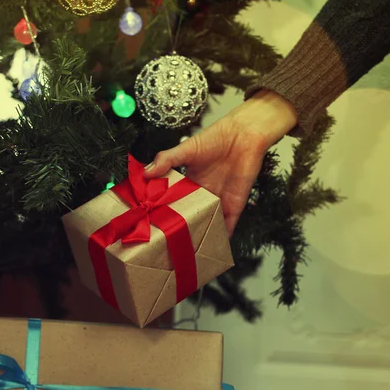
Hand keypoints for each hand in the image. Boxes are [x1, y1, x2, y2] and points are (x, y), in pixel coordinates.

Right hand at [144, 91, 297, 235]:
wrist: (245, 135)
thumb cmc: (215, 138)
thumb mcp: (186, 149)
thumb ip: (166, 160)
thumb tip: (144, 173)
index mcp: (189, 184)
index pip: (174, 203)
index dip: (164, 214)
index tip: (151, 228)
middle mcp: (203, 195)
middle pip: (190, 217)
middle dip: (181, 230)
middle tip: (166, 247)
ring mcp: (219, 202)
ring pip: (208, 224)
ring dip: (200, 237)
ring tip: (187, 254)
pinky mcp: (235, 206)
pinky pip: (228, 226)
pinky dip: (223, 238)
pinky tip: (213, 249)